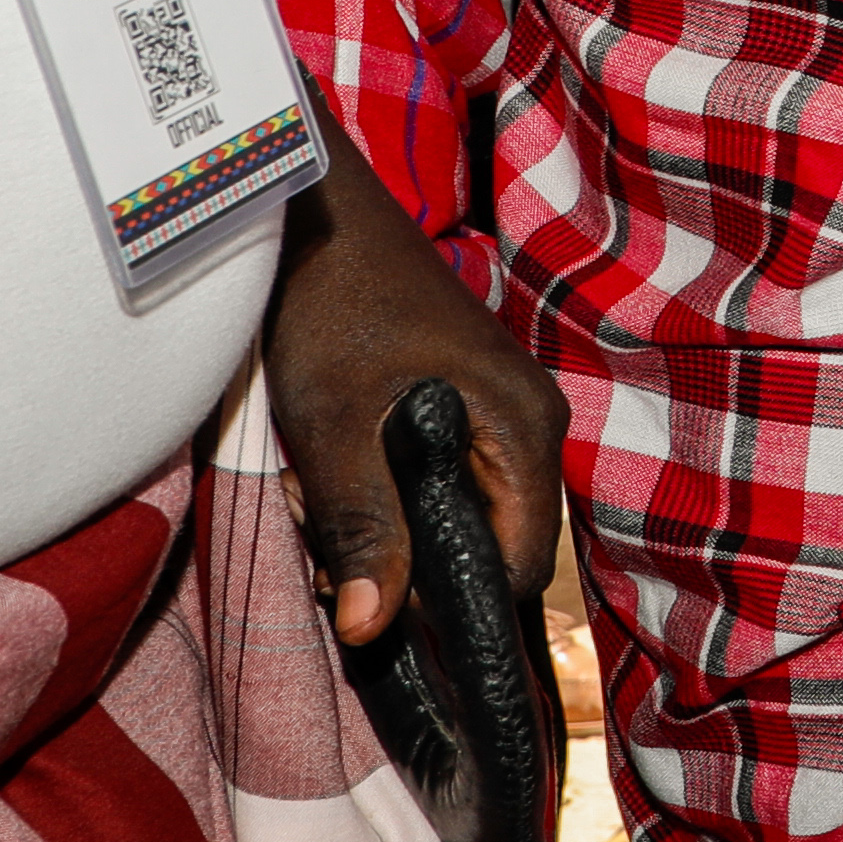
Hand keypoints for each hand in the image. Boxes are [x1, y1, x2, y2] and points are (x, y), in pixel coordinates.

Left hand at [260, 153, 568, 652]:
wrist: (313, 211)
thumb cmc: (332, 304)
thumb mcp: (336, 425)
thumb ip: (363, 526)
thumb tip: (372, 629)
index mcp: (526, 427)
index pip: (519, 568)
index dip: (447, 604)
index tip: (367, 598)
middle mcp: (529, 421)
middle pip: (488, 543)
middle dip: (404, 560)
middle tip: (322, 530)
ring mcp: (498, 408)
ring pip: (454, 512)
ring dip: (385, 524)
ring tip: (313, 494)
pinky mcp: (461, 399)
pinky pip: (437, 479)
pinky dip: (384, 491)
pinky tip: (324, 472)